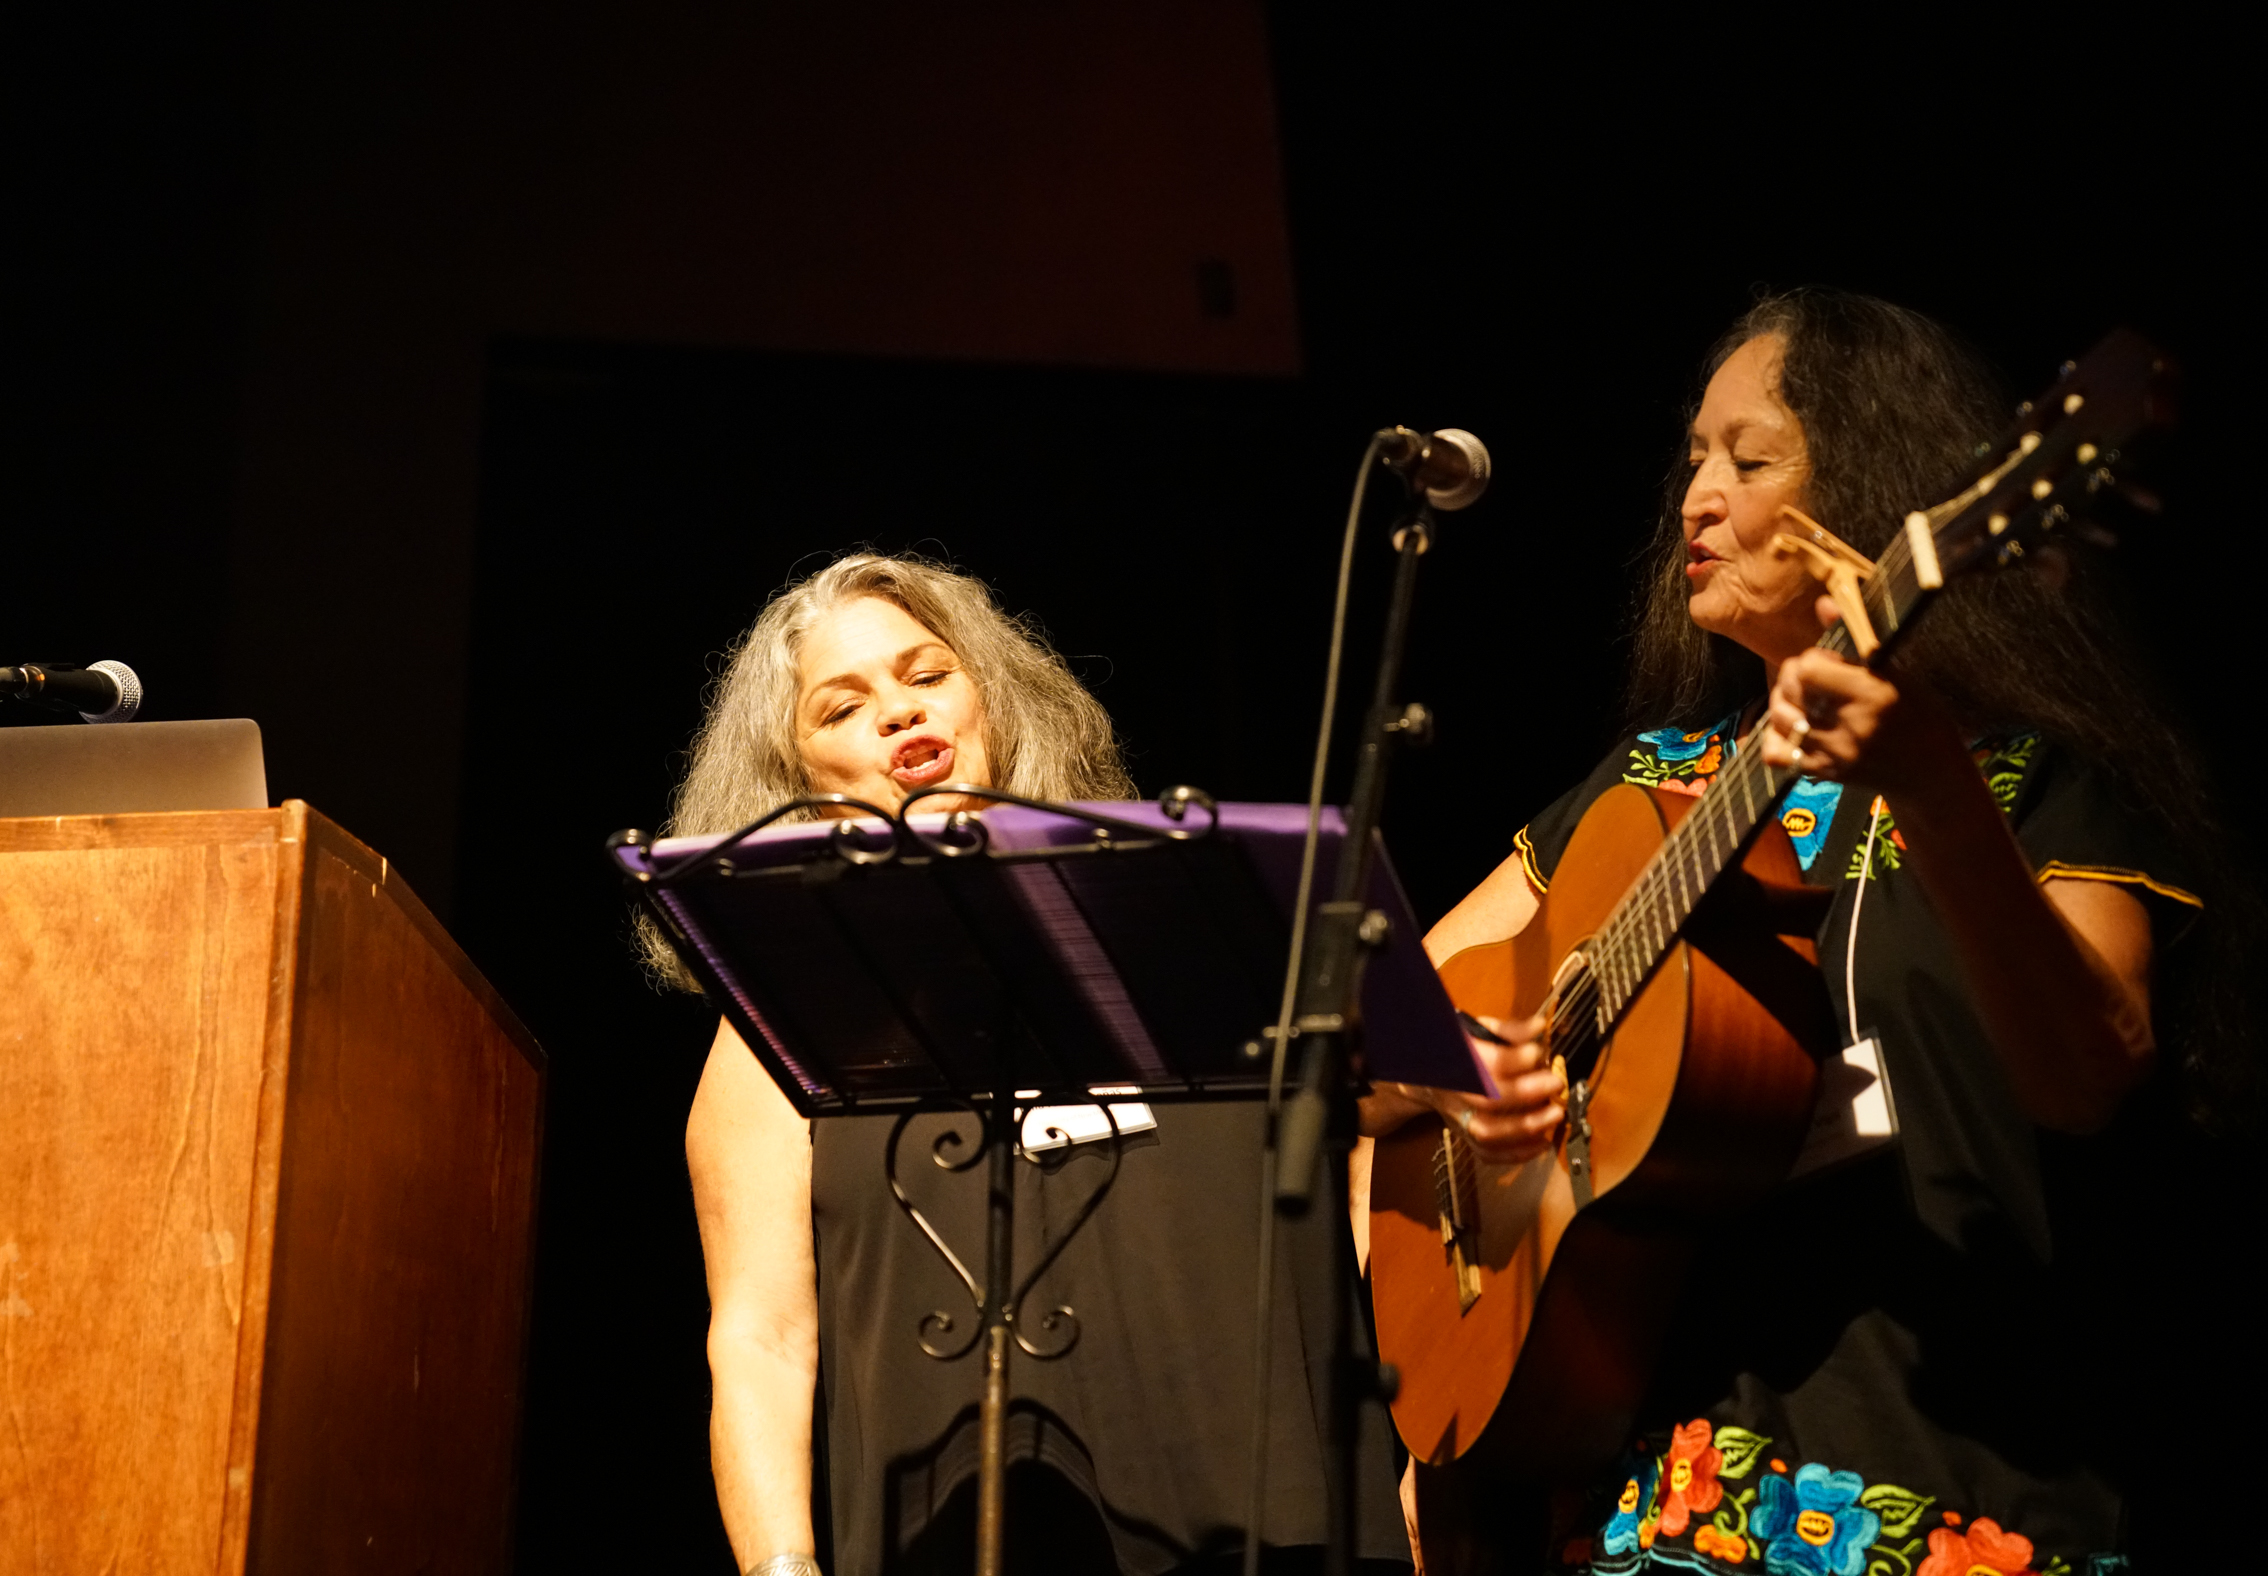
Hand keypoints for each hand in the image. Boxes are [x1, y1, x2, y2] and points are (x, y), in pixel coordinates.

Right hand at [1377, 1012, 1564, 1165]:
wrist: (1424, 1076)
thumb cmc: (1460, 1050)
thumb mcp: (1479, 1030)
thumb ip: (1510, 1030)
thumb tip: (1539, 1027)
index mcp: (1457, 1059)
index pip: (1487, 1062)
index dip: (1517, 1058)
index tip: (1539, 1052)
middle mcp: (1455, 1091)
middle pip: (1488, 1099)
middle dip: (1527, 1093)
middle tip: (1556, 1083)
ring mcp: (1457, 1117)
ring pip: (1486, 1132)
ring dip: (1525, 1127)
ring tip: (1555, 1115)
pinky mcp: (1464, 1136)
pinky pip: (1487, 1153)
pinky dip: (1517, 1153)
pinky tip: (1542, 1142)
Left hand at [1756, 595, 1967, 796]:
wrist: (1930, 773)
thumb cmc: (1916, 714)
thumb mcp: (1895, 674)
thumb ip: (1856, 640)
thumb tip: (1824, 602)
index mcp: (1873, 693)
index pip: (1809, 669)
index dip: (1810, 659)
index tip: (1825, 662)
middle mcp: (1851, 724)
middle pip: (1791, 690)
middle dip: (1792, 677)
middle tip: (1807, 679)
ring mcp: (1835, 753)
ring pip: (1779, 718)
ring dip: (1782, 704)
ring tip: (1798, 701)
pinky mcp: (1824, 773)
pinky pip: (1776, 754)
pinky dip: (1776, 738)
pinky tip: (1791, 730)